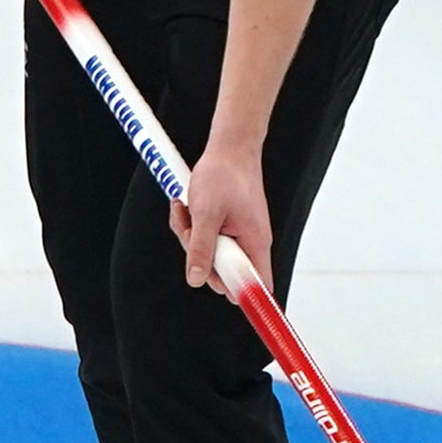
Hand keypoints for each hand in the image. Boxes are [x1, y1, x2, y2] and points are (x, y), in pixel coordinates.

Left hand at [172, 142, 275, 295]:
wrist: (228, 149)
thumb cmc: (223, 176)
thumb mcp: (206, 214)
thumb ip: (202, 249)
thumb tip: (197, 280)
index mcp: (255, 244)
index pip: (257, 284)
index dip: (240, 293)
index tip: (217, 286)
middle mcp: (249, 244)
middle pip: (222, 273)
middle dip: (198, 255)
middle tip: (190, 229)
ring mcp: (236, 236)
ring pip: (207, 254)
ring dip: (189, 236)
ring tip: (186, 210)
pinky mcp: (224, 228)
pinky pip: (203, 239)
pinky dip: (190, 226)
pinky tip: (184, 207)